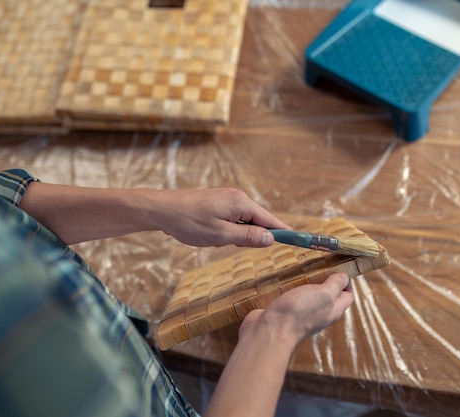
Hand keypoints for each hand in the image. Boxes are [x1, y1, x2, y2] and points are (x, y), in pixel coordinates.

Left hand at [149, 187, 289, 247]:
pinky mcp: (218, 202)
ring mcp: (227, 198)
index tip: (298, 240)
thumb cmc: (189, 223)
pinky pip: (231, 219)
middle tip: (228, 243)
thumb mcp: (220, 235)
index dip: (283, 232)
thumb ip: (247, 237)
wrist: (161, 209)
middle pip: (257, 221)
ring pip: (242, 222)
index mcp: (241, 203)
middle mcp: (237, 197)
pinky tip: (207, 233)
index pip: (270, 220)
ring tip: (211, 237)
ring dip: (233, 235)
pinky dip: (225, 230)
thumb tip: (270, 239)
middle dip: (247, 236)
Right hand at [240, 273, 353, 347]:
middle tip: (316, 264)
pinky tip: (284, 279)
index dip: (346, 281)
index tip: (336, 267)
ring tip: (299, 269)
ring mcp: (301, 314)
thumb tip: (344, 277)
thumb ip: (336, 285)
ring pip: (307, 294)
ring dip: (304, 281)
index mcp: (333, 311)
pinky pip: (289, 297)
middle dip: (323, 277)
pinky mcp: (284, 312)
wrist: (270, 331)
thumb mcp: (325, 294)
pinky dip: (288, 287)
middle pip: (327, 294)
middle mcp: (319, 314)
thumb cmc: (299, 313)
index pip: (347, 296)